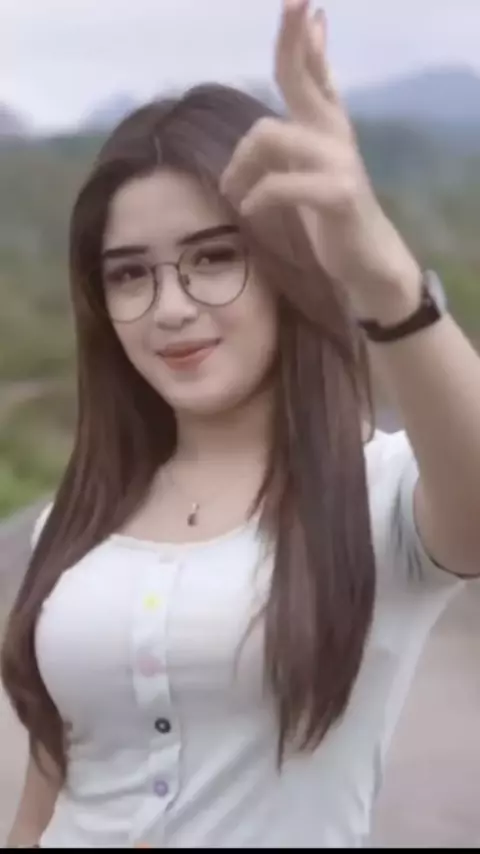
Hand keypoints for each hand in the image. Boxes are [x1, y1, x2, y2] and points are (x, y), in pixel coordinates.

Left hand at [221, 0, 421, 321]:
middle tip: (290, 2)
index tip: (299, 0)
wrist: (364, 259)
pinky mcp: (337, 195)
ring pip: (272, 137)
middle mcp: (335, 134)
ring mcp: (339, 163)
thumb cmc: (329, 212)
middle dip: (290, 44)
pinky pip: (281, 185)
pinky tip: (250, 210)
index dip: (303, 37)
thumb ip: (300, 131)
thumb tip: (292, 93)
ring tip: (235, 192)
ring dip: (241, 167)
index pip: (313, 72)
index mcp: (326, 125)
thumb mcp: (311, 164)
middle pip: (301, 80)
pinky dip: (257, 197)